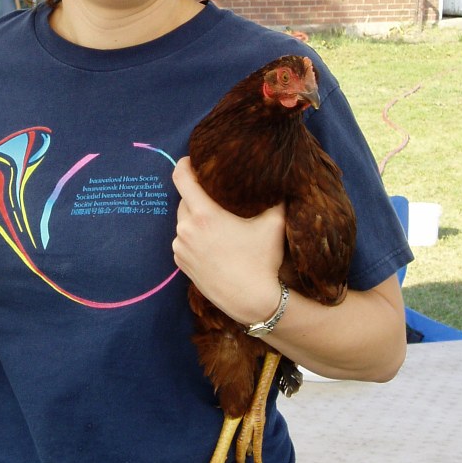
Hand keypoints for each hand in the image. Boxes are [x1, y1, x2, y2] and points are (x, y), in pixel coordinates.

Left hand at [172, 157, 285, 323]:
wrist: (252, 301)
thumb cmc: (263, 261)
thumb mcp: (274, 225)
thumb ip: (275, 199)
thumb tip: (281, 180)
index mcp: (204, 215)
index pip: (181, 177)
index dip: (185, 164)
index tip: (193, 160)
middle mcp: (186, 229)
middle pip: (184, 199)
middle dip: (197, 196)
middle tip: (216, 197)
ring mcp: (180, 248)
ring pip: (183, 221)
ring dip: (195, 218)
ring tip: (217, 224)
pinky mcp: (180, 263)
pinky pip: (183, 240)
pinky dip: (193, 237)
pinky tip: (212, 243)